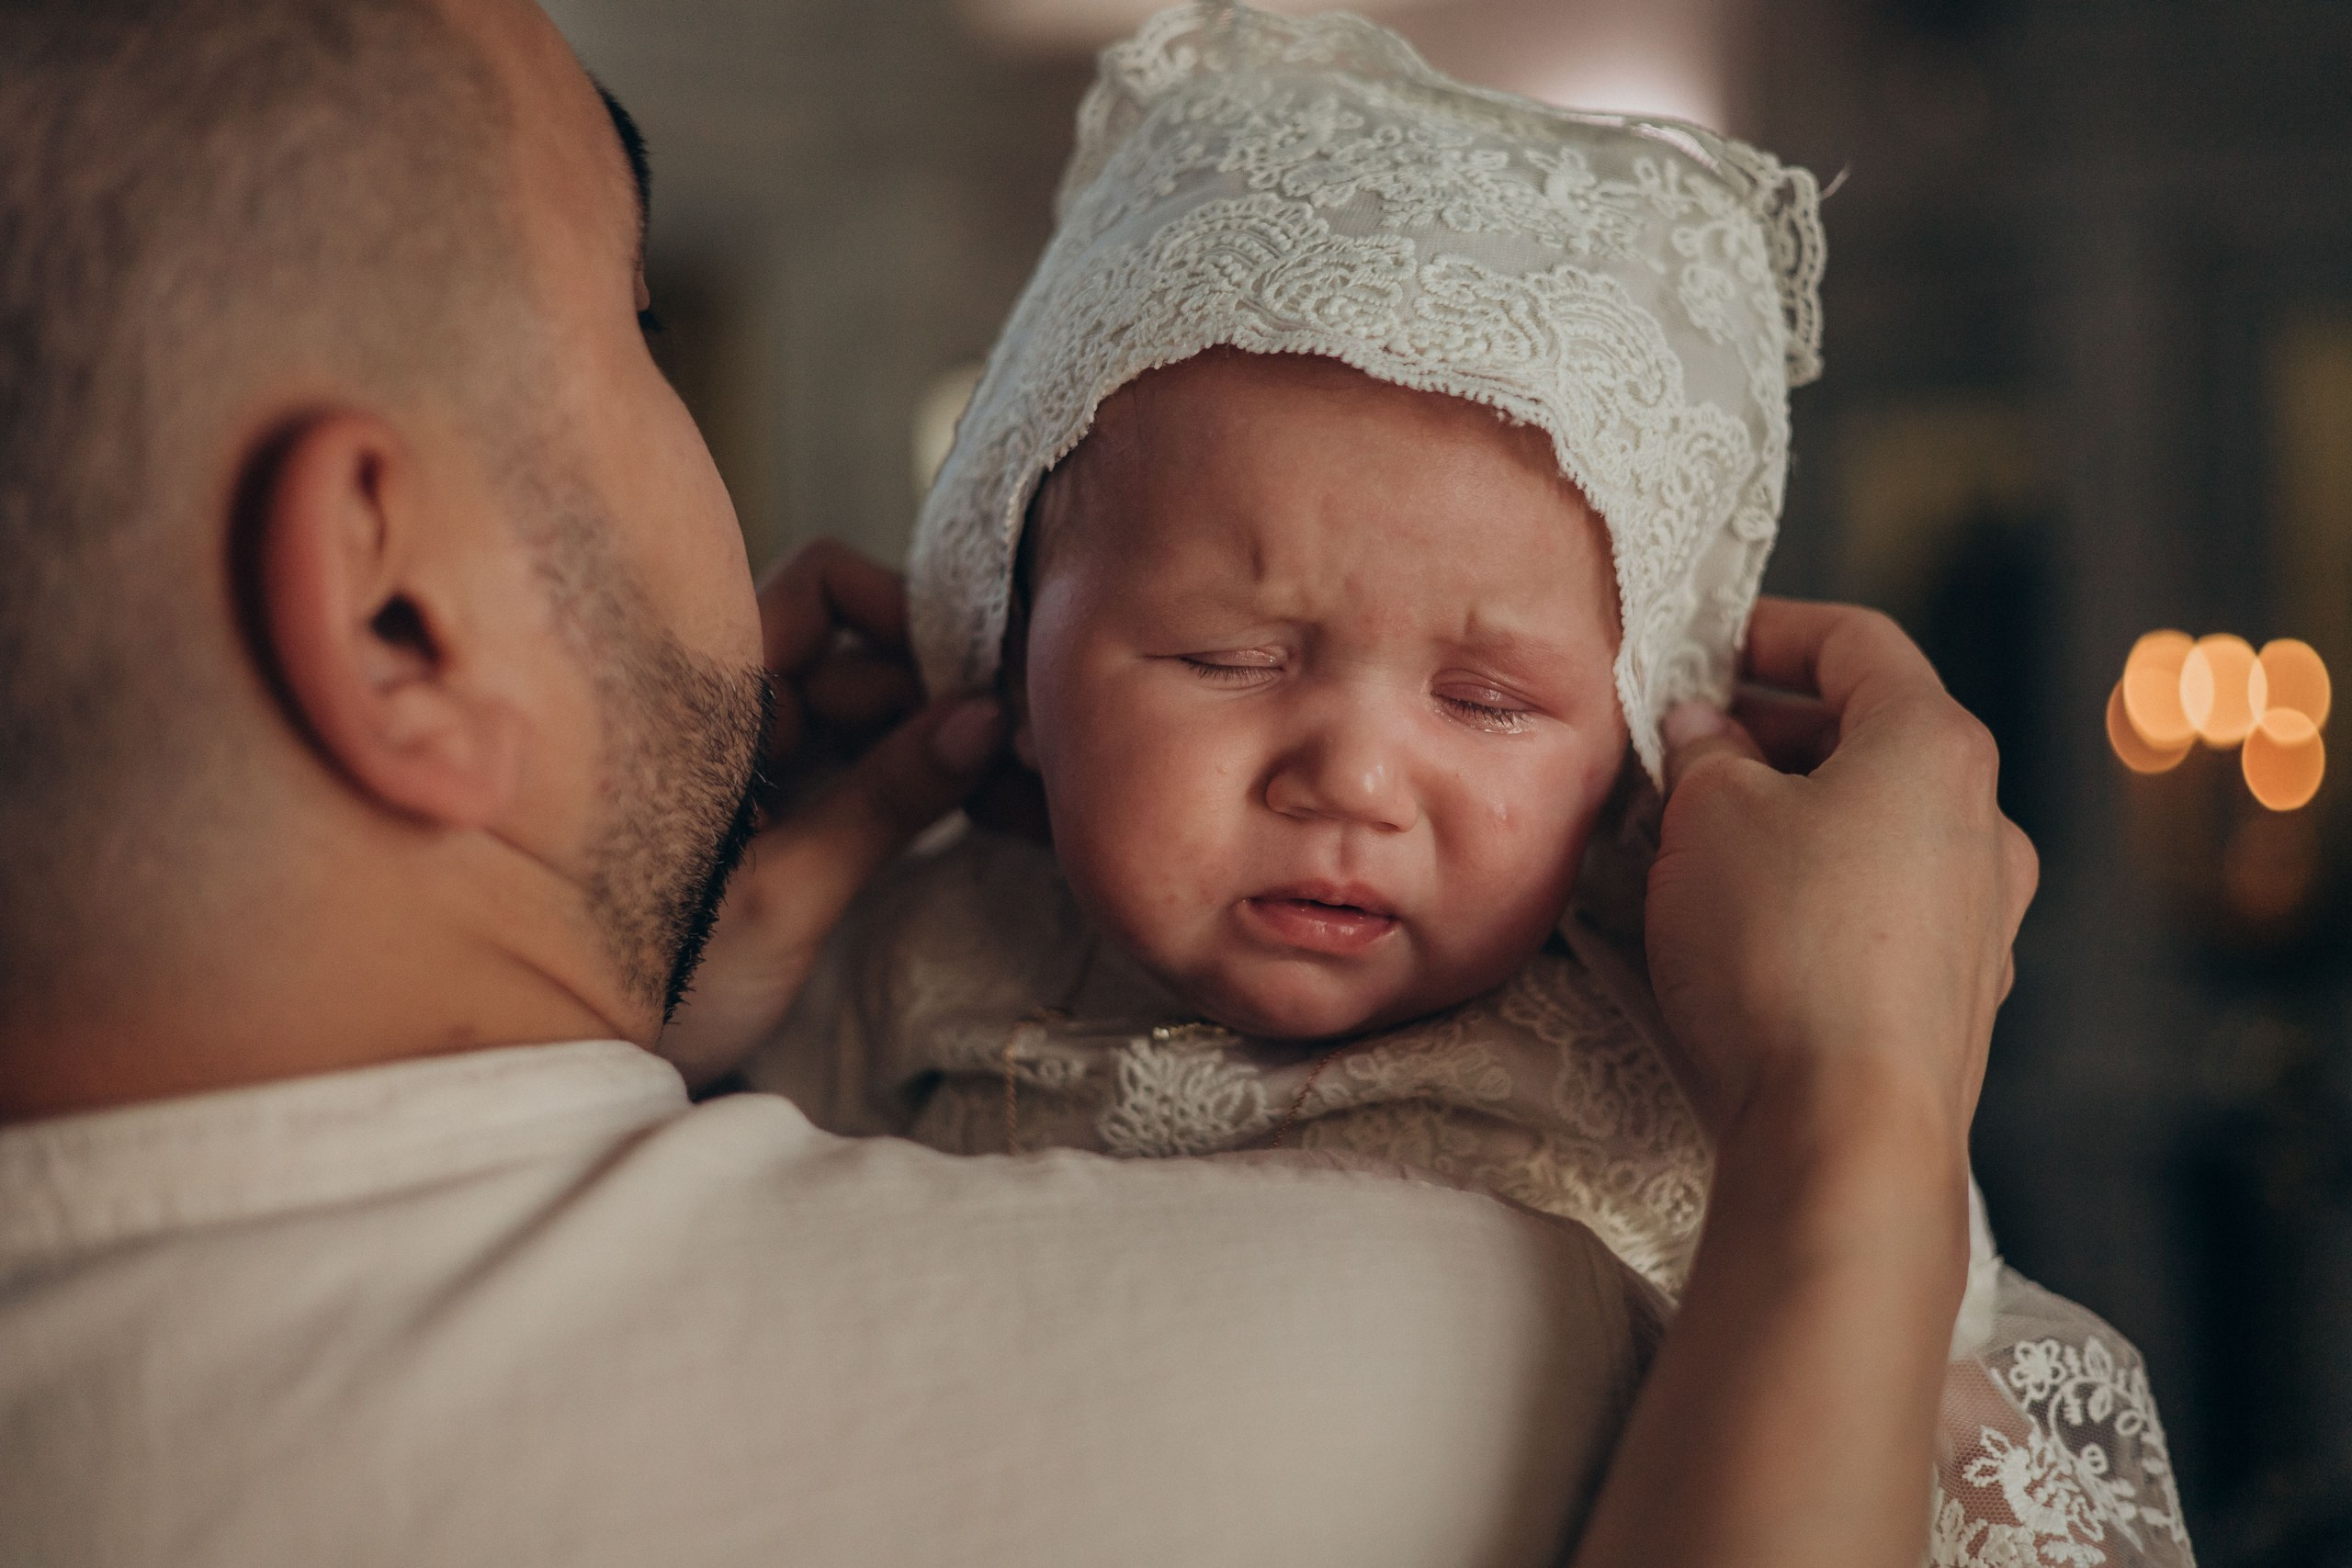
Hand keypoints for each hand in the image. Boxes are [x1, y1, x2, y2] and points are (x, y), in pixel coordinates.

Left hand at [659, 541, 1005, 1086]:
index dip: (905, 612)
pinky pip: (859, 762)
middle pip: (860, 648)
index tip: (974, 677)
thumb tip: (982, 717)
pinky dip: (908, 777)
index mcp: (706, 699)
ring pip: (868, 707)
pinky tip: (953, 811)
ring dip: (928, 738)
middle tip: (1009, 749)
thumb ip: (884, 800)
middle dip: (933, 688)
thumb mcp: (782, 898)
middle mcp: (728, 711)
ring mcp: (756, 760)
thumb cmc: (657, 992)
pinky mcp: (780, 810)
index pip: (826, 588)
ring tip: (989, 789)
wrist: (593, 1072)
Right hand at [1580, 599, 2036, 1567]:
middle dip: (1771, 733)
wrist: (1843, 1135)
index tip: (1705, 647)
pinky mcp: (1958, 999)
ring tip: (1703, 843)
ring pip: (1879, 828)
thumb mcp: (1705, 817)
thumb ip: (1702, 752)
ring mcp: (1983, 917)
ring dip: (1794, 816)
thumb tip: (1704, 731)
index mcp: (1936, 747)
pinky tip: (1749, 926)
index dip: (1770, 630)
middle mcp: (1983, 822)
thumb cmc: (1776, 949)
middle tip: (1683, 752)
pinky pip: (1884, 910)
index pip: (1856, 643)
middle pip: (1873, 737)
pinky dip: (1821, 890)